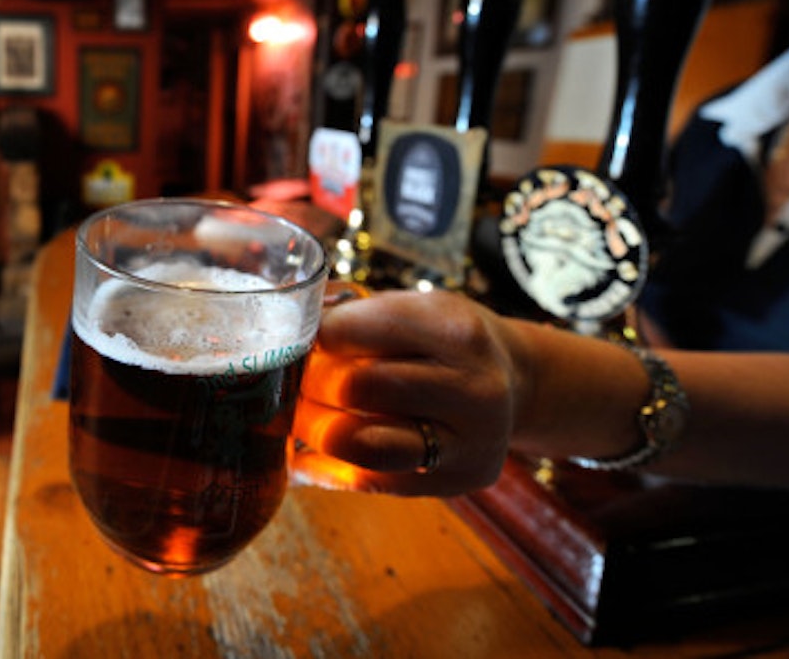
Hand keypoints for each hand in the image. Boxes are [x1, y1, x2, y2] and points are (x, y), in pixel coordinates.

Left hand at [292, 290, 520, 496]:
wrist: (514, 383)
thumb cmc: (442, 341)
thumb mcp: (411, 307)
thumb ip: (349, 312)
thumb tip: (274, 322)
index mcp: (455, 329)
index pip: (351, 331)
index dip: (305, 338)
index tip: (286, 341)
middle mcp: (472, 386)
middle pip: (355, 387)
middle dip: (306, 385)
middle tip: (284, 382)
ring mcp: (469, 441)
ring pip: (361, 444)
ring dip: (313, 431)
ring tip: (295, 418)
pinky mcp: (456, 481)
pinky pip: (370, 481)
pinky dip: (325, 469)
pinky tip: (304, 456)